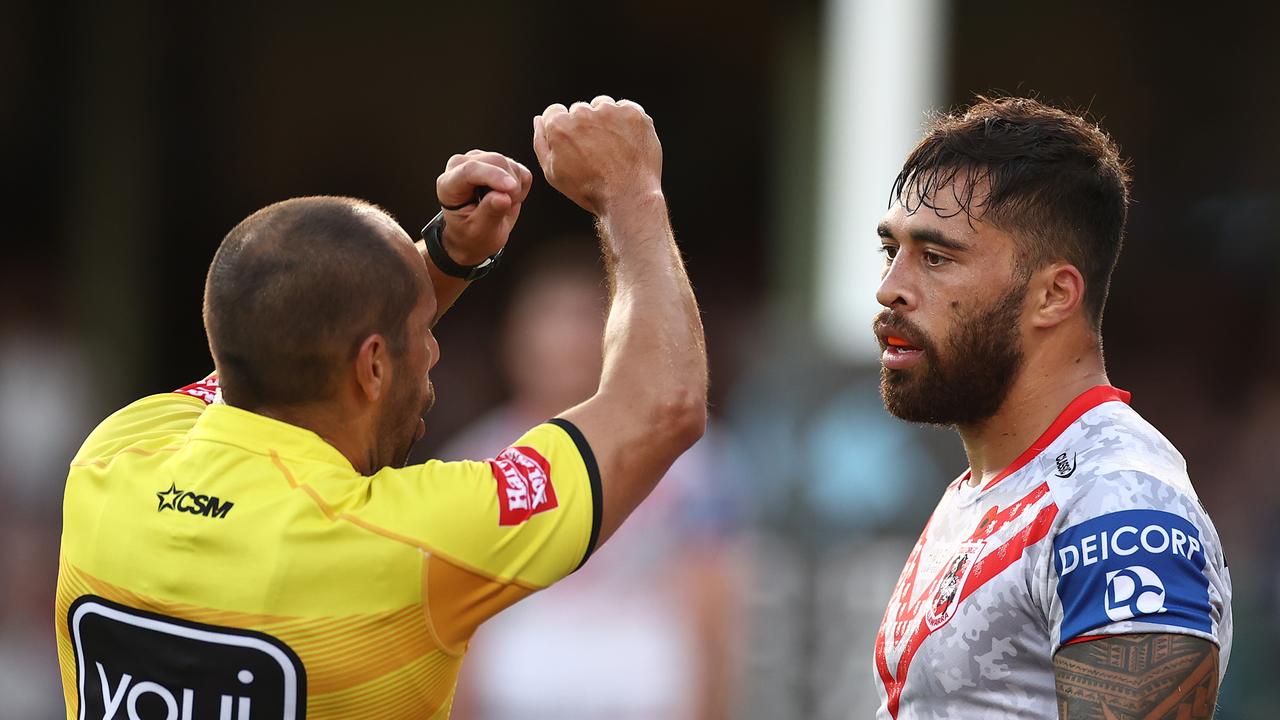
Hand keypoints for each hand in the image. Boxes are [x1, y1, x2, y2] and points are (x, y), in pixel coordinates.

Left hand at [435, 150, 532, 264]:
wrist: (473, 233)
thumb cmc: (471, 234)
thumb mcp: (479, 232)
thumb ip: (490, 213)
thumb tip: (504, 197)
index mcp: (448, 184)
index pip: (470, 170)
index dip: (494, 176)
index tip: (512, 188)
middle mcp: (461, 165)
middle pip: (496, 161)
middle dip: (510, 187)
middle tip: (506, 210)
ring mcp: (479, 160)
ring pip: (510, 165)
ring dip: (515, 189)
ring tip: (503, 207)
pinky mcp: (496, 162)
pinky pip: (520, 170)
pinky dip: (521, 186)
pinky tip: (508, 198)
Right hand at [532, 96, 662, 217]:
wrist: (628, 197)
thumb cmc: (589, 189)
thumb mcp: (553, 173)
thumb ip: (541, 143)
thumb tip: (539, 120)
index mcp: (559, 126)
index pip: (554, 112)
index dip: (563, 129)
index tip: (574, 143)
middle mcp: (582, 113)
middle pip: (579, 110)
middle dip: (584, 125)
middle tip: (596, 151)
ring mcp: (609, 111)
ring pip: (602, 106)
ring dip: (604, 120)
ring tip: (612, 147)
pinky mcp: (632, 113)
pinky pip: (625, 109)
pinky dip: (626, 122)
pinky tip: (627, 143)